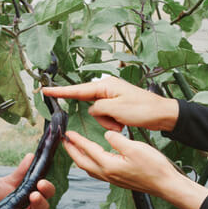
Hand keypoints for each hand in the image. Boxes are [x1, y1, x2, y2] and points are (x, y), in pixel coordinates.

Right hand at [42, 76, 177, 132]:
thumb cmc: (142, 109)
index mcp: (105, 86)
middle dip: (101, 117)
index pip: (77, 89)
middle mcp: (107, 88)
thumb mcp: (116, 110)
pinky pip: (106, 116)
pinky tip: (125, 122)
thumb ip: (98, 109)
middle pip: (90, 104)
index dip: (60, 92)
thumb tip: (92, 110)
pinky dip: (113, 122)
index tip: (45, 91)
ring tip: (123, 122)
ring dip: (108, 121)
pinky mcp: (117, 105)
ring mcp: (112, 97)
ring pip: (98, 113)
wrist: (162, 114)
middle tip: (118, 120)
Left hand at [61, 130, 207, 208]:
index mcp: (109, 165)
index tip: (68, 133)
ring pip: (89, 168)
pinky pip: (97, 172)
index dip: (77, 140)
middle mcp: (107, 174)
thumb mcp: (135, 147)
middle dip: (71, 151)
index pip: (87, 150)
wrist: (166, 185)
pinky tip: (94, 159)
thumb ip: (117, 139)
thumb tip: (106, 135)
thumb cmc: (154, 167)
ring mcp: (112, 179)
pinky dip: (90, 164)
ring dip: (79, 158)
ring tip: (75, 149)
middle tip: (64, 141)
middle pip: (82, 162)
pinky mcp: (118, 181)